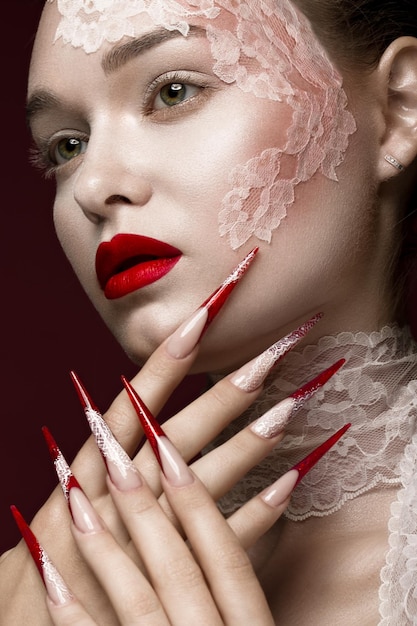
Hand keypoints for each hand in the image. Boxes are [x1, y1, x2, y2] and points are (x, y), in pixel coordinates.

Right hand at [1, 251, 324, 623]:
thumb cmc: (35, 584)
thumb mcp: (46, 522)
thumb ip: (76, 480)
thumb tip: (95, 435)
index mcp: (82, 483)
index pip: (128, 411)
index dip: (163, 365)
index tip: (200, 320)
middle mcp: (114, 505)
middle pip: (174, 438)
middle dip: (222, 394)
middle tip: (269, 354)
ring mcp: (145, 546)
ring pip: (200, 485)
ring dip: (246, 445)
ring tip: (288, 407)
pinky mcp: (171, 586)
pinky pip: (222, 549)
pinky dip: (256, 516)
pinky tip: (291, 485)